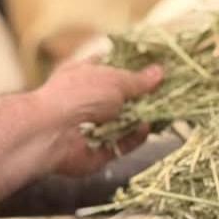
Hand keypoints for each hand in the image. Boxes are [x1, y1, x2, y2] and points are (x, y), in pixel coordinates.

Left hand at [34, 60, 163, 177]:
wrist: (50, 132)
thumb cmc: (78, 94)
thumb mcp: (114, 79)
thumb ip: (138, 80)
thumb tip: (159, 72)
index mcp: (83, 74)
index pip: (109, 66)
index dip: (131, 67)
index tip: (156, 68)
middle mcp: (85, 100)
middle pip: (119, 98)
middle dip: (142, 97)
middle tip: (168, 94)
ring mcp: (89, 127)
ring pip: (122, 123)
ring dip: (141, 118)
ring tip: (163, 111)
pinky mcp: (95, 152)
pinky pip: (120, 145)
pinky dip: (133, 138)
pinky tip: (145, 129)